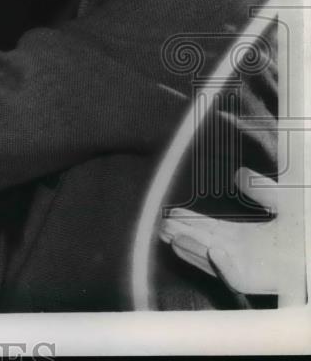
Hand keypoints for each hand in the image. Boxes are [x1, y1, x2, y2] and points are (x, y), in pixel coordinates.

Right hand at [159, 167, 285, 295]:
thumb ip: (261, 189)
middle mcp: (243, 253)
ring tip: (172, 238)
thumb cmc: (305, 228)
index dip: (191, 221)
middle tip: (160, 226)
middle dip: (182, 234)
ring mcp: (249, 268)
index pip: (212, 228)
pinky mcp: (258, 281)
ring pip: (213, 260)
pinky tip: (213, 251)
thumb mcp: (283, 201)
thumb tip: (239, 174)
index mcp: (248, 237)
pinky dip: (223, 266)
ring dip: (192, 250)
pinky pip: (235, 277)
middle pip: (204, 243)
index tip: (172, 213)